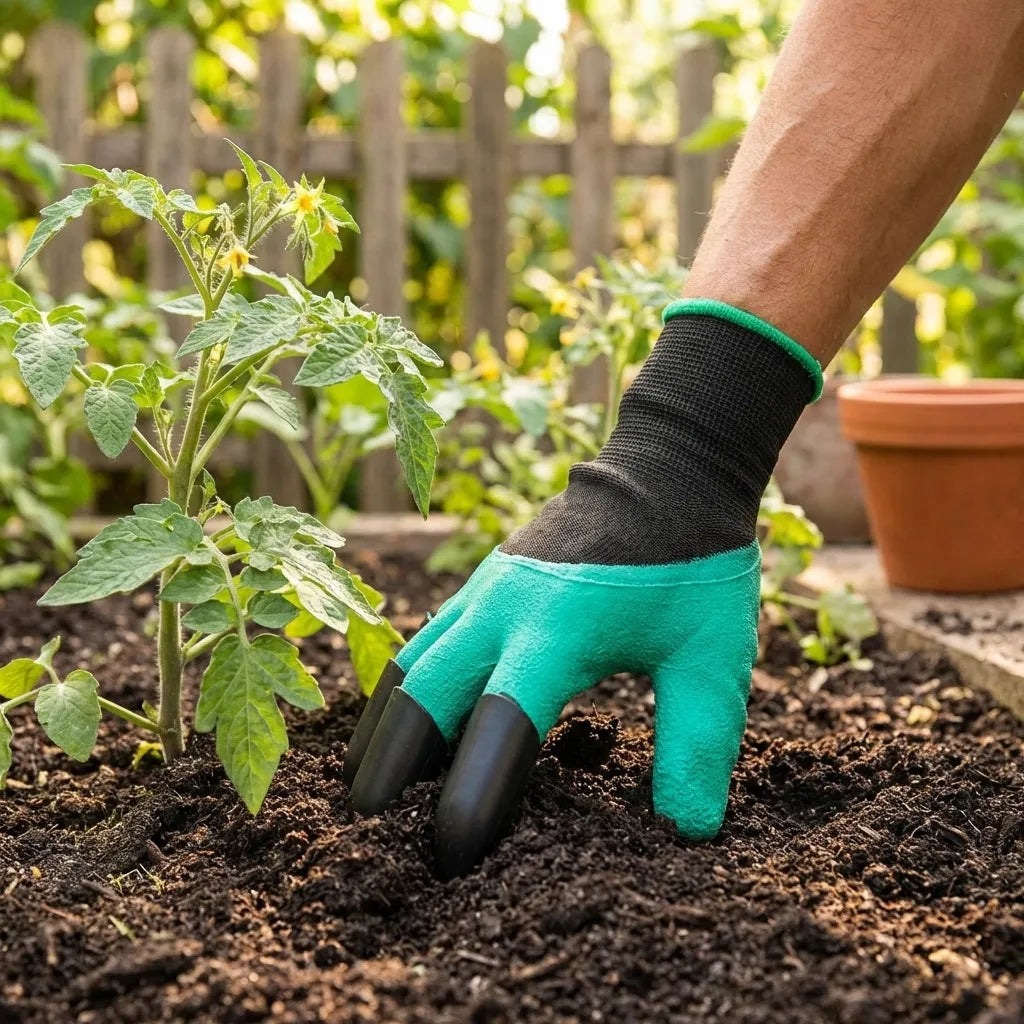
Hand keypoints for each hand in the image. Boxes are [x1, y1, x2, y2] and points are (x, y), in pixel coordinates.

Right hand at [343, 539, 760, 878]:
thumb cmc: (692, 565)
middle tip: (375, 834)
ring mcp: (485, 591)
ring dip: (386, 727)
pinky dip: (404, 691)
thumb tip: (686, 829)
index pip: (499, 720)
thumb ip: (697, 741)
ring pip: (409, 665)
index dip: (472, 791)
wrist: (666, 473)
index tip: (453, 852)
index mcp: (558, 629)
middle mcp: (503, 608)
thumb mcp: (711, 656)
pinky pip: (424, 642)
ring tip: (370, 789)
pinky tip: (405, 724)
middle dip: (391, 766)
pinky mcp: (483, 583)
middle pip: (421, 694)